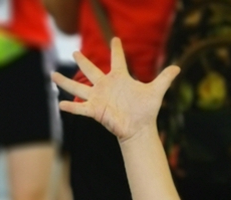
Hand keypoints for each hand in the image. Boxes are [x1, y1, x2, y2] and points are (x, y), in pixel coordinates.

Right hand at [52, 38, 179, 142]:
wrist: (140, 129)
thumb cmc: (146, 111)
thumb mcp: (156, 92)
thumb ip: (165, 79)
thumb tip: (178, 67)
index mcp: (120, 78)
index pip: (118, 60)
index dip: (117, 50)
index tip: (115, 40)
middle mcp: (106, 86)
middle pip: (91, 70)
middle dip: (83, 62)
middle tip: (75, 53)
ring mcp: (99, 97)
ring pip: (78, 87)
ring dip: (65, 82)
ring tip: (52, 75)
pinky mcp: (95, 110)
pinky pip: (80, 108)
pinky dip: (70, 107)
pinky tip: (60, 104)